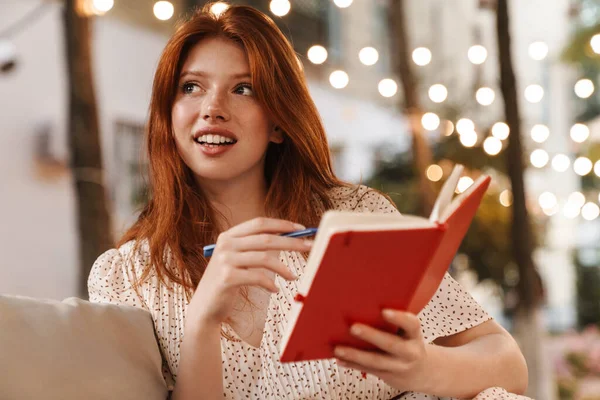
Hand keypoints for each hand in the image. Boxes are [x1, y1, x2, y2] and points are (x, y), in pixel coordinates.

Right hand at [187, 217, 312, 325]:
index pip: (259, 223)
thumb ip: (255, 248)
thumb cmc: (227, 282)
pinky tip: (275, 290)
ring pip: (264, 258)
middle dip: (291, 242)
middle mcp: (226, 244)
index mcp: (229, 235)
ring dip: (283, 268)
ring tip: (293, 276)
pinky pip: (257, 277)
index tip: (301, 228)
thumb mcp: (238, 260)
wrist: (204, 307)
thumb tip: (289, 239)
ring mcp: (225, 260)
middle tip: (309, 246)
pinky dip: (270, 283)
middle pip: (266, 239)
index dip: (282, 224)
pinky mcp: (227, 278)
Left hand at [333, 309, 431, 392]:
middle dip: (371, 336)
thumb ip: (394, 323)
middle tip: (353, 328)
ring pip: (375, 361)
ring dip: (355, 355)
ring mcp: (398, 366)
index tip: (384, 311)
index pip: (411, 324)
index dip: (399, 318)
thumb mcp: (408, 332)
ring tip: (339, 349)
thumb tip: (364, 307)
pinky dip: (352, 364)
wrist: (420, 372)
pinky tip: (339, 359)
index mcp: (414, 335)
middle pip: (390, 344)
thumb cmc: (407, 343)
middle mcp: (409, 352)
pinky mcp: (386, 375)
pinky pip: (367, 369)